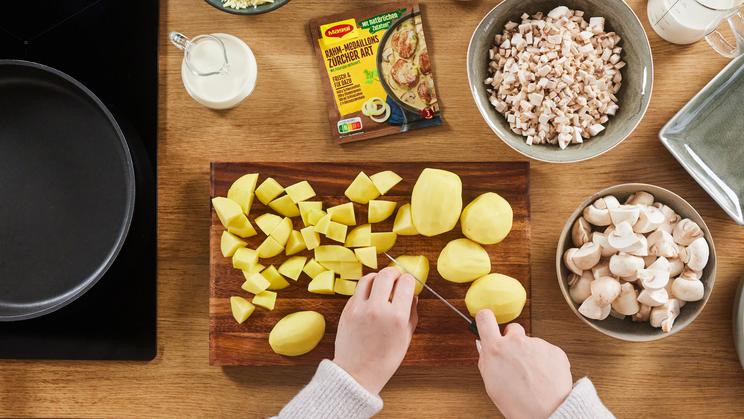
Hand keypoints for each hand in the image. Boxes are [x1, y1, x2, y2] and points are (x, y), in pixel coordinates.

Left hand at [333, 267, 417, 393]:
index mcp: (396, 317)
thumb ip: (411, 314)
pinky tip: (371, 298)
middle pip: (386, 274)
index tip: (408, 283)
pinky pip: (358, 291)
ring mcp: (359, 308)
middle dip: (394, 273)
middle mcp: (377, 309)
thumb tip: (412, 295)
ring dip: (378, 277)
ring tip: (381, 284)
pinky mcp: (346, 310)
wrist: (357, 373)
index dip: (409, 280)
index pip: (405, 282)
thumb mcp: (405, 338)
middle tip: (396, 278)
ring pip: (369, 277)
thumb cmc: (384, 359)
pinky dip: (366, 290)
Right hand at [476, 309, 571, 418]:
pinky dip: (546, 361)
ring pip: (531, 343)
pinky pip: (547, 351)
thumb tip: (484, 347)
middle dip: (513, 340)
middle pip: (512, 329)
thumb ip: (486, 361)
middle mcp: (516, 342)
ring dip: (531, 354)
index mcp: (496, 349)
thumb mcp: (491, 384)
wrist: (548, 412)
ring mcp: (537, 344)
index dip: (485, 319)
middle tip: (516, 359)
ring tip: (533, 376)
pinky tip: (544, 377)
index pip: (485, 319)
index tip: (487, 321)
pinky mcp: (554, 350)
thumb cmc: (519, 404)